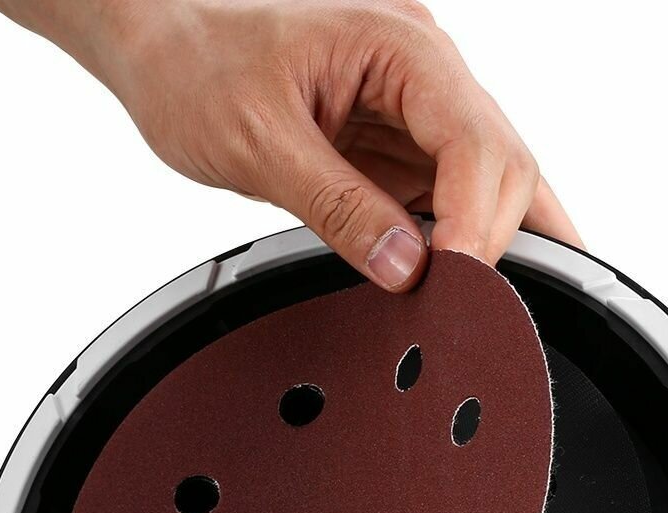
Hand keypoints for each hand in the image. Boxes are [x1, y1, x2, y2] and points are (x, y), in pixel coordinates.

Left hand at [0, 0, 581, 287]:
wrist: (164, 49)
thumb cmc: (197, 69)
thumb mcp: (259, 142)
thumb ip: (337, 207)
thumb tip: (406, 271)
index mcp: (399, 47)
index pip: (476, 140)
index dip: (476, 221)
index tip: (456, 284)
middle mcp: (424, 72)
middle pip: (503, 162)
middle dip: (491, 239)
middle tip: (464, 310)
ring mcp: (416, 109)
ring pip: (492, 181)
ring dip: (487, 243)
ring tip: (475, 305)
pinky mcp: (399, 146)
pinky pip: (451, 195)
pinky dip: (457, 241)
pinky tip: (455, 282)